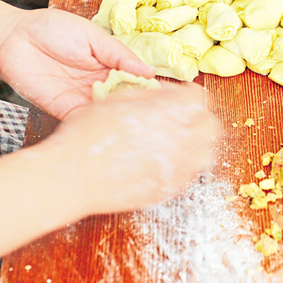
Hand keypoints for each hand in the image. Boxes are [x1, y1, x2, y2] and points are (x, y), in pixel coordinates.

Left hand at [0, 3, 153, 119]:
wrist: (13, 39)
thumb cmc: (52, 29)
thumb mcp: (94, 36)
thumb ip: (120, 55)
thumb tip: (149, 72)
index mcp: (112, 66)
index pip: (139, 81)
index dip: (156, 89)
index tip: (177, 97)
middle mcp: (103, 86)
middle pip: (130, 101)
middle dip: (147, 109)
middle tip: (168, 118)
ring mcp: (86, 99)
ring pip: (113, 114)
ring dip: (127, 119)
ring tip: (148, 125)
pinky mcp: (68, 110)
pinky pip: (90, 121)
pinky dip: (103, 125)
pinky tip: (118, 126)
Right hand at [0, 82, 219, 263]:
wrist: (72, 178)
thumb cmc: (86, 135)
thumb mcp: (117, 100)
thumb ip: (149, 95)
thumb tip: (166, 94)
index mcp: (169, 111)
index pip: (199, 97)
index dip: (187, 94)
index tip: (175, 97)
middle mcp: (181, 138)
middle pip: (210, 124)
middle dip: (199, 117)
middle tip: (181, 118)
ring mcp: (179, 167)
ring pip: (207, 151)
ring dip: (197, 142)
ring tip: (177, 139)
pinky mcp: (171, 188)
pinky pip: (191, 173)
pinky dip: (185, 164)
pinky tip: (167, 160)